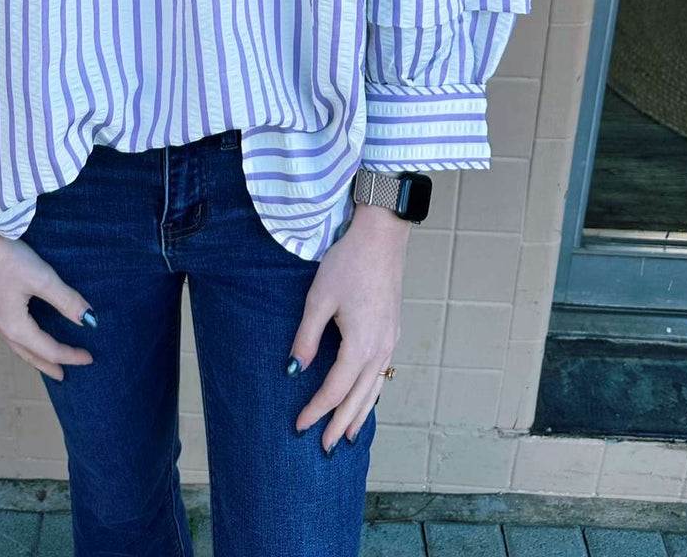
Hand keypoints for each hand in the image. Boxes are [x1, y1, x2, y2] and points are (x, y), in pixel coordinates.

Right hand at [0, 160, 95, 382]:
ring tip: (44, 355)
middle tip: (62, 376)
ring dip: (32, 353)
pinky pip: (7, 330)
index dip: (71, 355)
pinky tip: (22, 326)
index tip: (90, 358)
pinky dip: (21, 338)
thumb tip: (89, 321)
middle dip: (48, 364)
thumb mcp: (40, 277)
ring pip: (15, 343)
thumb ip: (66, 300)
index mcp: (15, 326)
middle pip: (28, 354)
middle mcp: (0, 326)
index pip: (49, 349)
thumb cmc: (1, 256)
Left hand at [289, 204, 409, 450]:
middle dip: (339, 424)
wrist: (382, 237)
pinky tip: (365, 397)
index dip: (316, 410)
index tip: (299, 426)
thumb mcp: (319, 298)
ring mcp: (390, 341)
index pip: (334, 390)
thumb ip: (306, 338)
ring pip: (374, 389)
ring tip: (347, 436)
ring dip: (359, 414)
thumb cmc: (348, 263)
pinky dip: (372, 393)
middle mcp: (380, 350)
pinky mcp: (392, 331)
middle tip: (324, 448)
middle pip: (357, 398)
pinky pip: (382, 373)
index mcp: (360, 345)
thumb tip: (294, 371)